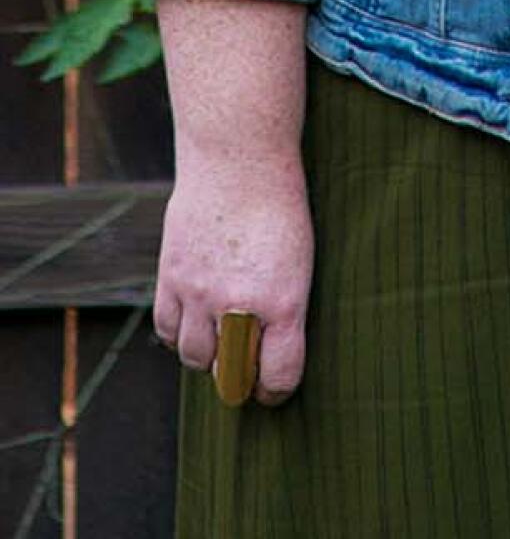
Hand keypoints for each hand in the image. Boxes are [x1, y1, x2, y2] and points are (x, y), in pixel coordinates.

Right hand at [154, 146, 313, 402]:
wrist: (239, 158)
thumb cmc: (281, 206)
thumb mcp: (301, 260)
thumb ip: (284, 308)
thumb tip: (270, 351)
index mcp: (284, 302)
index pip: (278, 377)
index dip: (276, 390)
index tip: (274, 388)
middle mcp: (239, 305)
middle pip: (232, 377)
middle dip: (241, 378)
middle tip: (246, 368)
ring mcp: (200, 293)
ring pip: (196, 358)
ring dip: (209, 356)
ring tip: (222, 336)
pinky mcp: (171, 278)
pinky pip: (168, 331)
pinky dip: (180, 334)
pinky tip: (194, 320)